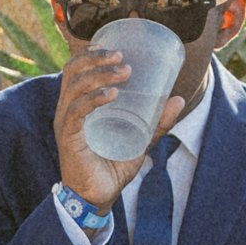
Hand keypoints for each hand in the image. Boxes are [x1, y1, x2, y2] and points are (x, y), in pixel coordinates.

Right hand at [52, 42, 184, 214]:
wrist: (98, 197)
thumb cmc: (112, 166)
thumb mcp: (139, 140)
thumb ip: (157, 122)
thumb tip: (179, 99)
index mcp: (79, 104)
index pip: (76, 69)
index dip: (91, 53)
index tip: (116, 46)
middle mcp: (68, 109)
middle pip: (73, 71)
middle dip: (97, 59)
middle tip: (122, 57)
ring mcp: (66, 122)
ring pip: (75, 86)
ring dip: (100, 74)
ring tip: (124, 72)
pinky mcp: (69, 137)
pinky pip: (76, 111)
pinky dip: (94, 99)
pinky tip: (112, 94)